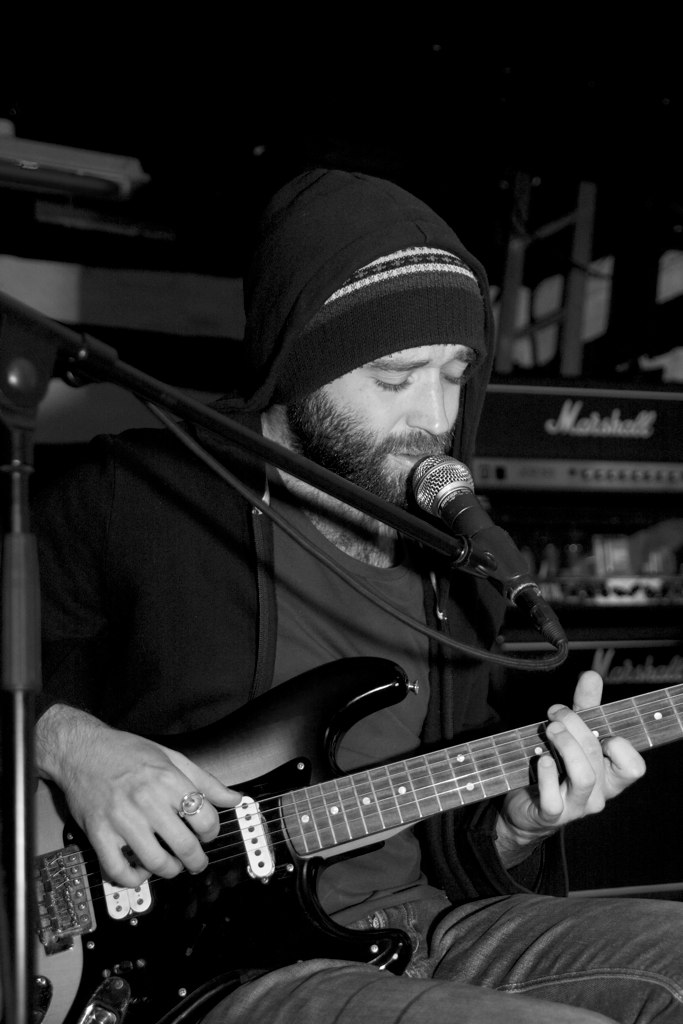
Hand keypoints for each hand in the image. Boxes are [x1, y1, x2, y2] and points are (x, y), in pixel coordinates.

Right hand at [36, 705, 240, 886]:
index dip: (212, 832)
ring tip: (172, 866)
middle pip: (185, 846)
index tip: (207, 834)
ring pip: (155, 863)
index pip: (205, 818)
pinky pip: (118, 871)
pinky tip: (141, 871)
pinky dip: (133, 880)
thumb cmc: (126, 752)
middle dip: (197, 860)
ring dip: (170, 871)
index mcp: (167, 779)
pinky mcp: (99, 834)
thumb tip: (235, 799)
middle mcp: (146, 800)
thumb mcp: (172, 757)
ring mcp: (121, 820)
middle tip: (197, 861)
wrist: (81, 750)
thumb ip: (205, 781)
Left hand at [495, 671, 646, 866]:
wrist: (527, 806)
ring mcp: (577, 807)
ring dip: (565, 745)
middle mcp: (599, 795)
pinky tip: (541, 760)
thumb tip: (592, 674)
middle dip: (575, 725)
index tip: (596, 725)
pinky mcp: (551, 815)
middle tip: (555, 712)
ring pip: (584, 776)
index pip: (634, 767)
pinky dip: (546, 775)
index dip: (620, 744)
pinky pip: (553, 798)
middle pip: (598, 755)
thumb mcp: (573, 735)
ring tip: (549, 730)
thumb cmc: (557, 768)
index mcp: (611, 777)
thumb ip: (585, 707)